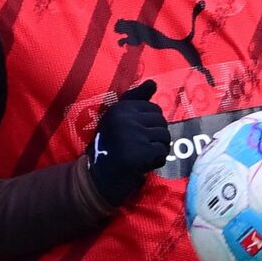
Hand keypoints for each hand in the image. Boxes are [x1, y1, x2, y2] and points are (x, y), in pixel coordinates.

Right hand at [85, 80, 168, 204]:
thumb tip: (153, 83)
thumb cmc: (109, 147)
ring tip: (141, 155)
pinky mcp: (141, 152)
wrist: (96, 178)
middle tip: (139, 148)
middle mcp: (126, 117)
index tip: (135, 135)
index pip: (154, 109)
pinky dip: (156, 162)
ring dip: (157, 150)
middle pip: (162, 122)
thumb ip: (136, 100)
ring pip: (165, 137)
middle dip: (156, 138)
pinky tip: (142, 165)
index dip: (150, 125)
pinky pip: (162, 153)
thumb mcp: (118, 119)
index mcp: (121, 107)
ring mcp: (133, 134)